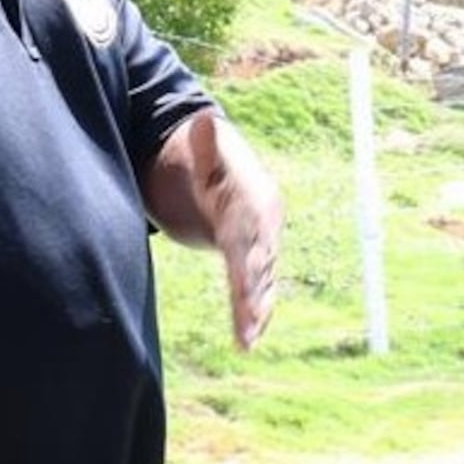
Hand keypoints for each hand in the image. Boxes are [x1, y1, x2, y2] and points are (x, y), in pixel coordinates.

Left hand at [189, 111, 283, 349]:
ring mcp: (260, 244)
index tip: (242, 290)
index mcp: (253, 201)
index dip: (247, 266)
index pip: (249, 238)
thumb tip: (203, 121)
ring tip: (247, 341)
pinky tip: (246, 342)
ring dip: (255, 313)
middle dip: (254, 297)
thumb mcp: (200, 149)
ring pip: (261, 283)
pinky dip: (253, 314)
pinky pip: (256, 290)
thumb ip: (204, 144)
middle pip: (260, 266)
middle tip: (248, 325)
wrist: (214, 163)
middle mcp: (264, 225)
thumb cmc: (199, 155)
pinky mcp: (251, 259)